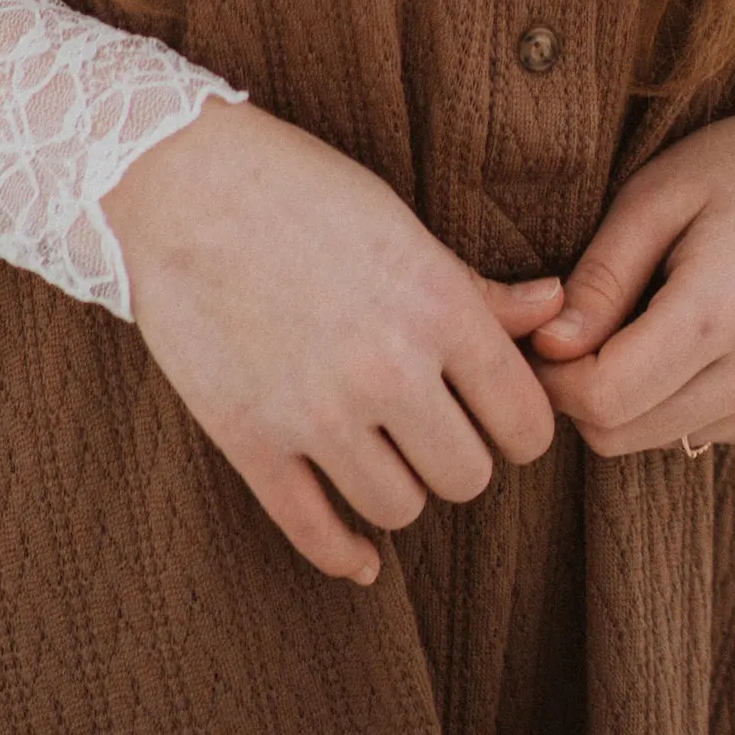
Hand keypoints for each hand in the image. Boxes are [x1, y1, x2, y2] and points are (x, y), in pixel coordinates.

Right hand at [103, 97, 562, 586]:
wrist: (178, 179)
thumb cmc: (299, 188)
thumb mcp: (399, 223)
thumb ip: (477, 288)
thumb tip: (555, 311)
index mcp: (437, 306)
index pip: (525, 424)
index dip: (518, 427)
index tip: (495, 417)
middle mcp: (386, 367)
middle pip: (467, 478)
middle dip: (457, 457)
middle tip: (433, 430)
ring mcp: (315, 411)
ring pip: (399, 509)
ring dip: (398, 488)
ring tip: (383, 453)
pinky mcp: (250, 439)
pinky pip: (315, 533)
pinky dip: (345, 554)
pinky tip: (361, 556)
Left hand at [528, 60, 734, 457]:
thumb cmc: (730, 173)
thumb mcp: (651, 198)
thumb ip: (600, 278)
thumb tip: (548, 348)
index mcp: (723, 313)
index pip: (604, 397)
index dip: (550, 374)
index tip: (537, 327)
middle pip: (618, 430)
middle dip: (576, 386)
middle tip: (574, 319)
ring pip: (646, 439)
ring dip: (620, 393)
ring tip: (638, 313)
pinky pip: (685, 432)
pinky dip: (661, 396)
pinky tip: (680, 336)